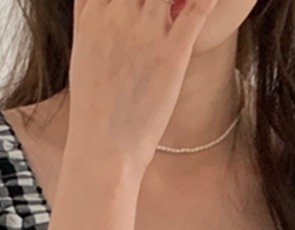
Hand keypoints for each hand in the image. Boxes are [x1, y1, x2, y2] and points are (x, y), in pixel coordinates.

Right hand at [68, 0, 224, 165]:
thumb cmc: (94, 110)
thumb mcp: (81, 53)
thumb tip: (93, 2)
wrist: (103, 150)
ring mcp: (145, 32)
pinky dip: (207, 0)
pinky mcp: (172, 54)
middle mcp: (117, 14)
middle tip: (165, 4)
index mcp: (93, 14)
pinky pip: (196, 9)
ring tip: (181, 5)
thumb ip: (89, 16)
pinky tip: (213, 0)